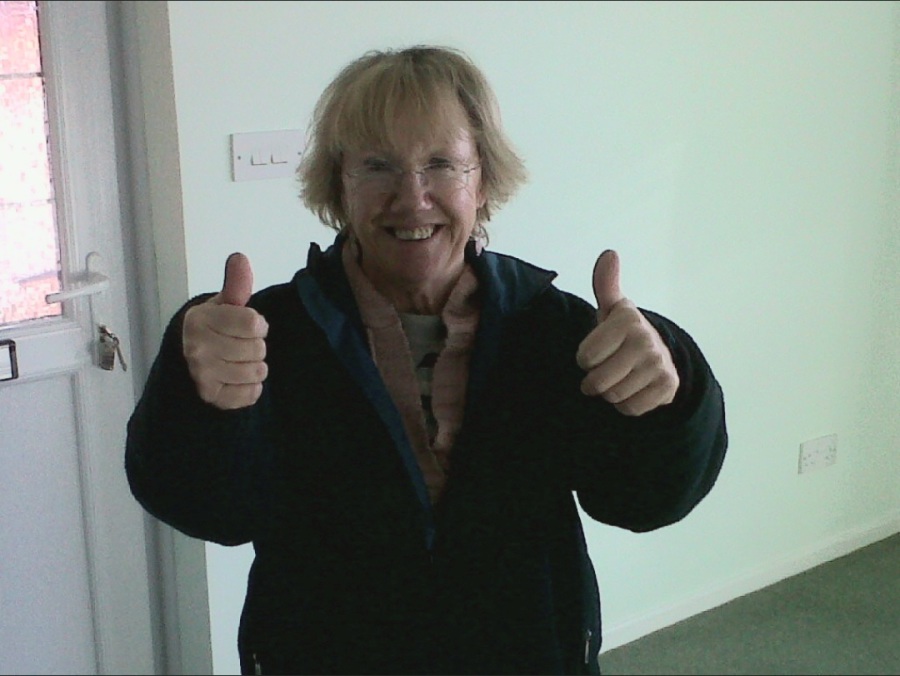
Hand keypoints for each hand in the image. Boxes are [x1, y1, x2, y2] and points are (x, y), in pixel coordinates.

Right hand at [183, 253, 268, 409]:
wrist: (191, 358)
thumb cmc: (215, 327)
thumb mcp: (225, 303)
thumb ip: (236, 284)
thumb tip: (240, 258)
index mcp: (201, 320)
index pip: (253, 323)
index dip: (258, 324)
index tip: (249, 326)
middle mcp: (198, 348)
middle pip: (257, 349)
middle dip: (257, 346)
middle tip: (242, 345)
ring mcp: (203, 375)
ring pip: (257, 372)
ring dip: (256, 367)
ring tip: (242, 361)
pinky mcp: (211, 397)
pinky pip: (250, 395)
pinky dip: (252, 388)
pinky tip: (239, 379)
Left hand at [575, 250, 678, 415]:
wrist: (659, 355)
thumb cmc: (624, 333)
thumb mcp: (612, 308)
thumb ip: (605, 284)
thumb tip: (609, 253)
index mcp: (627, 320)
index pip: (585, 357)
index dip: (585, 359)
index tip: (595, 351)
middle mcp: (646, 340)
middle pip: (598, 381)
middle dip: (594, 381)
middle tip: (601, 371)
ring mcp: (659, 364)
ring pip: (614, 396)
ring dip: (610, 393)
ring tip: (618, 378)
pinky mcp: (668, 387)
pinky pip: (630, 408)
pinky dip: (626, 404)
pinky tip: (632, 389)